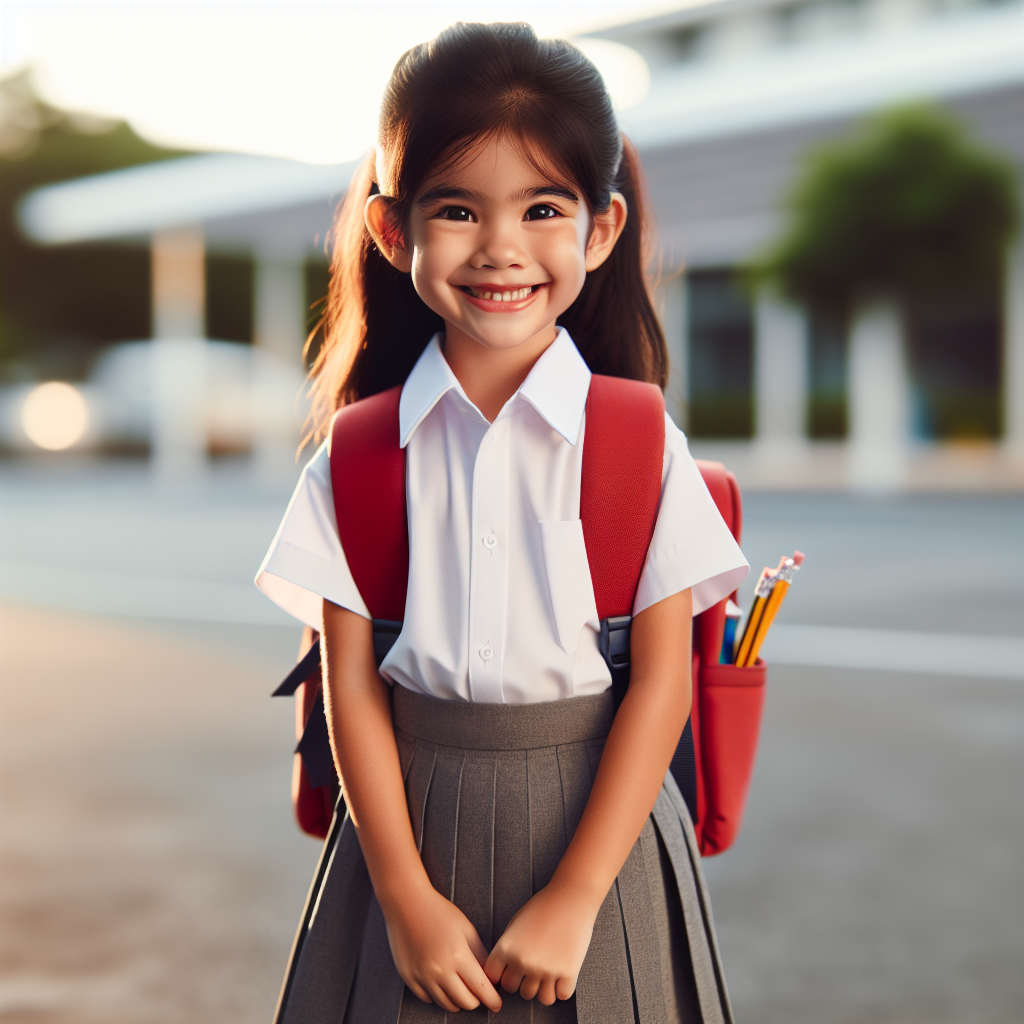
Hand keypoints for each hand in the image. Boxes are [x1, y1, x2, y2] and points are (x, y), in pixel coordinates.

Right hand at [382, 883, 502, 1012]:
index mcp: (459, 956)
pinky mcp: (409, 978)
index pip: (481, 989)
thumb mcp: (466, 928)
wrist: (407, 903)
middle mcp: (440, 971)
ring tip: (460, 986)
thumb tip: (488, 976)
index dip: (492, 999)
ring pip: (447, 1005)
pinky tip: (441, 982)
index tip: (497, 1003)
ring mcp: (423, 976)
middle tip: (478, 992)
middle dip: (476, 1000)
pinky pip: (428, 999)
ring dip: (458, 1000)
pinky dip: (438, 995)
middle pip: (465, 1003)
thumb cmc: (439, 912)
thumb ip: (479, 954)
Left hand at [484, 881, 599, 1004]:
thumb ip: (507, 948)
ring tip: (548, 973)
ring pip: (539, 998)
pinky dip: (562, 988)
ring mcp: (545, 969)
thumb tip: (503, 973)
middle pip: (514, 989)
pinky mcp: (568, 973)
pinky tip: (563, 974)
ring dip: (542, 988)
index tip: (510, 970)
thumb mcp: (515, 923)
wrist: (571, 897)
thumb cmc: (543, 906)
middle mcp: (523, 962)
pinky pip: (561, 996)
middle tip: (532, 967)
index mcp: (506, 948)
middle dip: (521, 981)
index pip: (494, 978)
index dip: (501, 975)